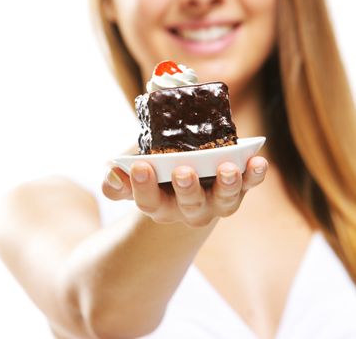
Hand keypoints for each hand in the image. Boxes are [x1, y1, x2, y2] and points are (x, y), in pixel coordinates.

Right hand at [102, 157, 267, 226]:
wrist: (184, 172)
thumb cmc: (155, 172)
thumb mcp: (133, 174)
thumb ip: (119, 178)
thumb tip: (112, 173)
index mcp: (159, 205)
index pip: (148, 201)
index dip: (143, 186)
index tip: (139, 165)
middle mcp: (188, 208)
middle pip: (189, 206)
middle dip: (187, 189)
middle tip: (183, 171)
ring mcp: (216, 200)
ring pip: (223, 200)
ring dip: (227, 185)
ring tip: (228, 167)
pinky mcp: (238, 187)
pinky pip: (249, 184)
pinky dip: (254, 174)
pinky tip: (257, 161)